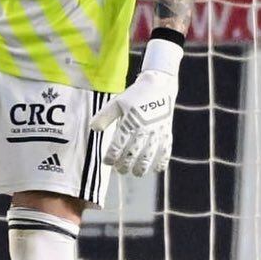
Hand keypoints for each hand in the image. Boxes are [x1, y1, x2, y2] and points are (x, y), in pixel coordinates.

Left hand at [91, 39, 180, 175]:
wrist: (159, 85)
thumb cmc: (135, 95)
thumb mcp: (117, 103)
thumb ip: (104, 117)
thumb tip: (93, 129)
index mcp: (130, 121)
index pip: (118, 144)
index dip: (112, 155)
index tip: (107, 162)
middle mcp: (144, 128)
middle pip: (133, 152)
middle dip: (126, 164)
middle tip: (120, 171)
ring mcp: (157, 131)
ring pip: (150, 154)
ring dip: (143, 166)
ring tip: (137, 173)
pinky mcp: (167, 132)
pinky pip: (166, 149)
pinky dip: (163, 160)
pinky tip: (157, 169)